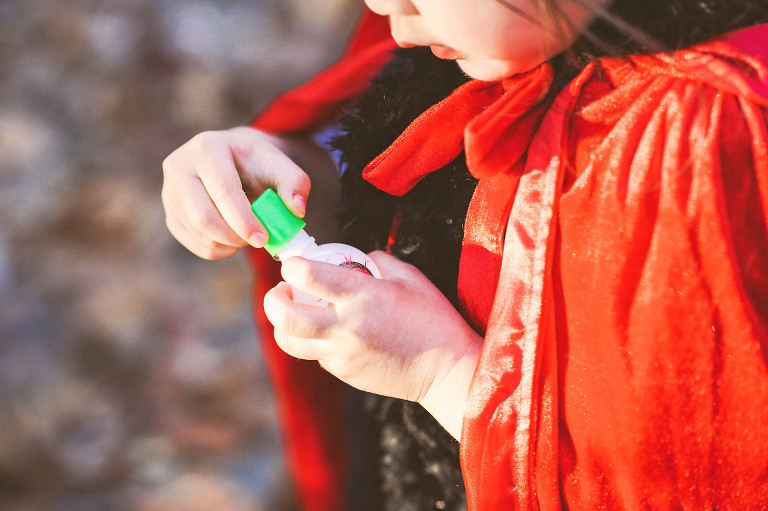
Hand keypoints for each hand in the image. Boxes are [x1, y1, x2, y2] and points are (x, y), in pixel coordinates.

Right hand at [161, 127, 309, 258]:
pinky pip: (193, 243)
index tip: (263, 238)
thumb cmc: (258, 163)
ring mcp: (169, 191)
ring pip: (197, 233)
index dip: (243, 219)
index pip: (222, 191)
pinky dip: (218, 249)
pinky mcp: (170, 213)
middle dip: (233, 236)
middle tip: (258, 241)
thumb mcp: (280, 164)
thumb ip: (295, 182)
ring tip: (248, 234)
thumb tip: (297, 209)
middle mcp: (179, 166)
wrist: (235, 160)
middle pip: (202, 216)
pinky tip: (233, 239)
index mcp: (207, 148)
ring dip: (228, 244)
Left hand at [262, 251, 481, 437]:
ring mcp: (341, 354)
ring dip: (283, 324)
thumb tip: (360, 259)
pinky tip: (332, 331)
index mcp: (361, 296)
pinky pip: (315, 354)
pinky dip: (314, 340)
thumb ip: (379, 262)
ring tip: (296, 312)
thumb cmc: (433, 319)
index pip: (307, 276)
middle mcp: (345, 327)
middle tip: (282, 290)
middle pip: (285, 317)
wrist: (446, 370)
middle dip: (273, 299)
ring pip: (290, 341)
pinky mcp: (343, 372)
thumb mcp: (411, 277)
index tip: (295, 264)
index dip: (292, 266)